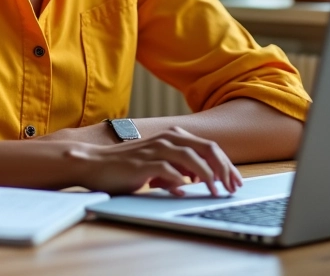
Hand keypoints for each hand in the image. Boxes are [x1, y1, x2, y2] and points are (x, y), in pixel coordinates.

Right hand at [69, 125, 243, 196]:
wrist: (95, 164)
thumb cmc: (126, 165)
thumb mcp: (156, 163)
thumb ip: (175, 167)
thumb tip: (193, 180)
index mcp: (171, 136)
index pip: (208, 146)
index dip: (226, 164)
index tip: (234, 181)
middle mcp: (166, 139)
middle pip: (206, 148)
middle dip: (224, 169)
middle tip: (232, 187)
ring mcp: (155, 149)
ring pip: (192, 158)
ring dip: (208, 176)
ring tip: (214, 192)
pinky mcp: (144, 163)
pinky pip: (170, 171)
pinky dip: (181, 182)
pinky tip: (184, 192)